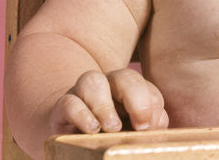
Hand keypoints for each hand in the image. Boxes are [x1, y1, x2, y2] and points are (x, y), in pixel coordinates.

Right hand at [50, 68, 168, 135]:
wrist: (71, 143)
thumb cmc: (108, 136)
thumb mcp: (131, 131)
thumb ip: (148, 124)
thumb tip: (157, 123)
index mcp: (128, 90)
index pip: (146, 87)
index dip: (152, 103)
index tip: (151, 127)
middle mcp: (106, 86)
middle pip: (124, 76)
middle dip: (136, 97)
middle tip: (141, 125)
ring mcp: (82, 93)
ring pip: (92, 80)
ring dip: (105, 105)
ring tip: (113, 128)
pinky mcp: (61, 108)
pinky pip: (69, 102)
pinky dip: (82, 115)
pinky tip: (92, 130)